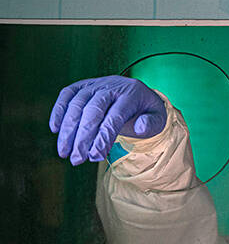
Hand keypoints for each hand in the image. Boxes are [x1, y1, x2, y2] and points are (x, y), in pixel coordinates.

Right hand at [49, 75, 165, 165]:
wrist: (138, 94)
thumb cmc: (146, 112)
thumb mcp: (157, 119)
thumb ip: (151, 124)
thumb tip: (140, 127)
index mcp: (132, 93)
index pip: (115, 116)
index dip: (103, 137)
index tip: (95, 156)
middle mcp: (113, 85)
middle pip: (93, 110)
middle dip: (83, 137)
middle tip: (77, 159)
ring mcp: (96, 83)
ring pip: (77, 103)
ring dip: (67, 129)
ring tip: (64, 152)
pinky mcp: (83, 85)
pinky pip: (66, 94)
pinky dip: (58, 111)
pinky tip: (55, 130)